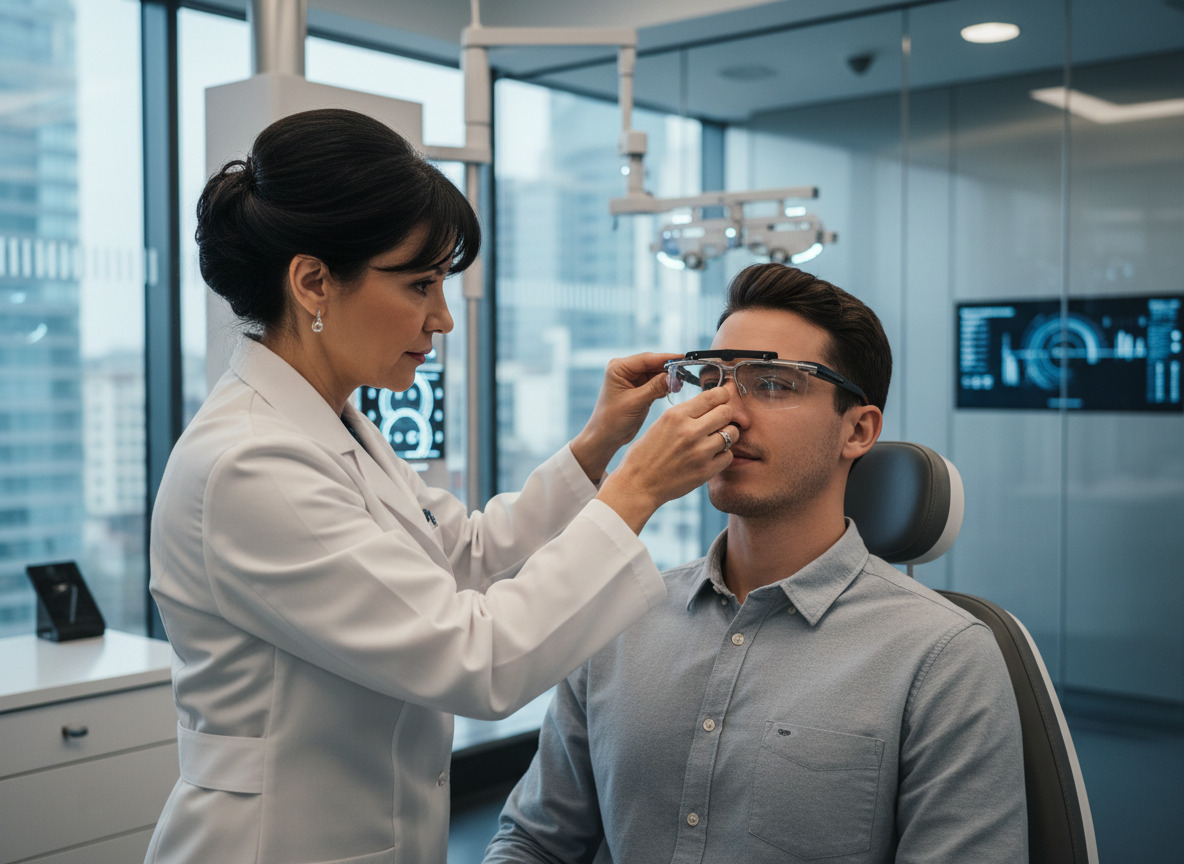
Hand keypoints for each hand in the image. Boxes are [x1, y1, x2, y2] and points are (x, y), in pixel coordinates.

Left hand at [569, 352, 680, 483]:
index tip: (683, 358)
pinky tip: (672, 390)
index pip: (646, 358)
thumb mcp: (635, 402)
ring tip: (679, 385)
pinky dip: (664, 386)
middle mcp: (625, 370)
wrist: (606, 437)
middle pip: (653, 364)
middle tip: (685, 375)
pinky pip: (656, 383)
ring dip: (668, 378)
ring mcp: (633, 379)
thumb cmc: (612, 420)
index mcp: (619, 368)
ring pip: (656, 373)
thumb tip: (674, 376)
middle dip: (668, 370)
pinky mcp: (640, 389)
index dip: (665, 358)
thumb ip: (655, 387)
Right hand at [595, 387, 737, 533]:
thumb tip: (710, 405)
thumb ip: (684, 414)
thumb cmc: (645, 454)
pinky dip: (722, 455)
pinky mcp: (705, 471)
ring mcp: (700, 452)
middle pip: (727, 412)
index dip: (722, 396)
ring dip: (727, 435)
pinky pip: (728, 456)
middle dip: (726, 415)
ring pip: (732, 433)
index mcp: (676, 415)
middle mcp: (690, 430)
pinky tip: (710, 457)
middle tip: (719, 422)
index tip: (722, 401)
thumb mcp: (660, 424)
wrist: (637, 485)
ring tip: (715, 440)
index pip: (713, 396)